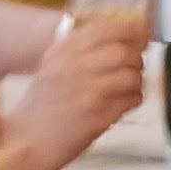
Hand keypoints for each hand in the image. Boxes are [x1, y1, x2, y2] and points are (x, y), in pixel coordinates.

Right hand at [5, 11, 144, 169]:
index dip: (132, 29)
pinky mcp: (100, 116)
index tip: (142, 34)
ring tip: (128, 88)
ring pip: (132, 76)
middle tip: (133, 67)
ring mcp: (90, 92)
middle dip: (136, 59)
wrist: (28, 141)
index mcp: (64, 50)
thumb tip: (127, 37)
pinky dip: (134, 99)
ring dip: (136, 81)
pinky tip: (124, 103)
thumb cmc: (43, 104)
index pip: (106, 28)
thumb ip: (84, 49)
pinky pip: (132, 99)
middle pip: (124, 51)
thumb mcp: (55, 65)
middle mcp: (76, 66)